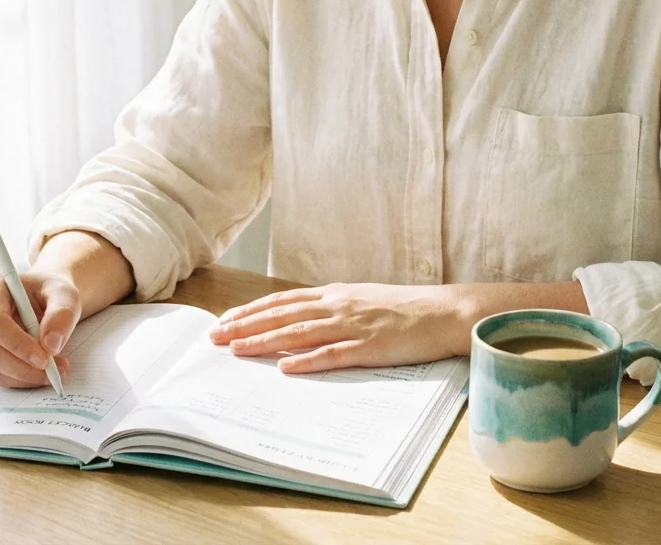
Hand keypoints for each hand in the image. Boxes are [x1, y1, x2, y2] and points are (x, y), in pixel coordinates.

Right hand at [0, 271, 79, 387]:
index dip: (17, 344)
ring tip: (55, 371)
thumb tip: (51, 345)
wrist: (44, 297)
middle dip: (22, 367)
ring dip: (24, 376)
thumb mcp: (65, 295)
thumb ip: (61, 315)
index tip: (45, 359)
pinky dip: (20, 379)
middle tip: (54, 371)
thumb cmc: (50, 292)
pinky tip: (41, 373)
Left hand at [207, 283, 472, 373]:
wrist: (445, 312)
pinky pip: (334, 354)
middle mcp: (338, 306)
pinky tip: (286, 367)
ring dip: (265, 341)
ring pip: (299, 333)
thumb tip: (301, 320)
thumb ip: (332, 309)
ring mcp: (353, 326)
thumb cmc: (405, 310)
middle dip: (245, 326)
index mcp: (335, 294)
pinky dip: (308, 360)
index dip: (251, 311)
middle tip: (215, 337)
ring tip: (236, 350)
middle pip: (282, 315)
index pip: (282, 302)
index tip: (225, 321)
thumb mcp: (362, 301)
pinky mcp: (371, 347)